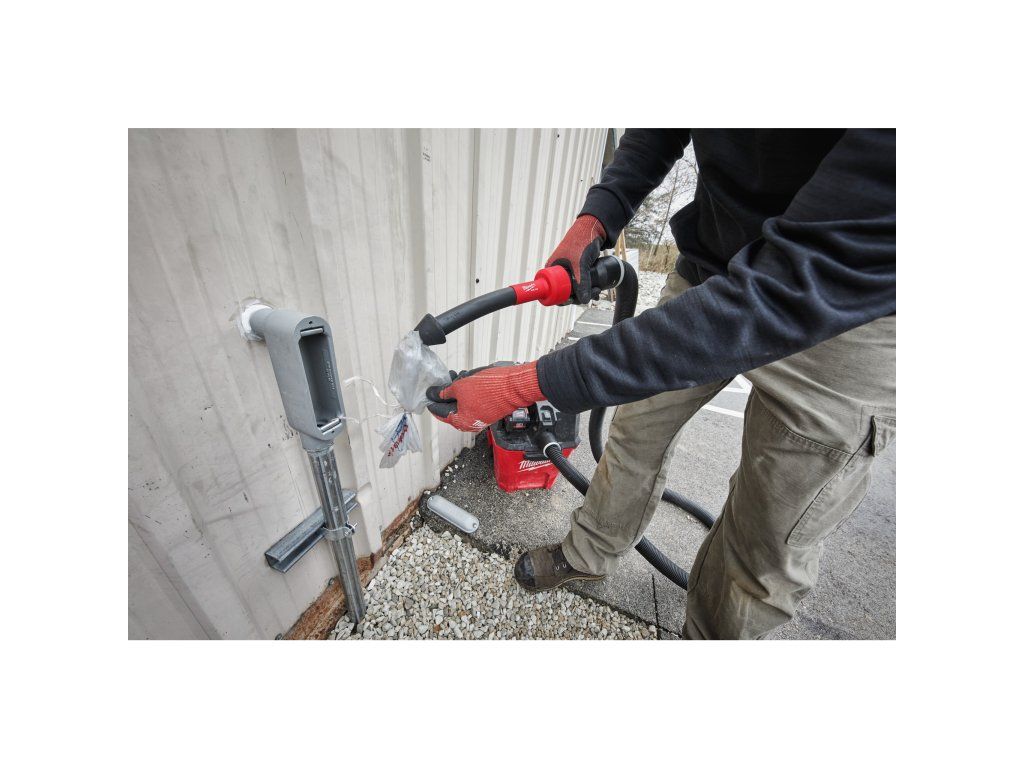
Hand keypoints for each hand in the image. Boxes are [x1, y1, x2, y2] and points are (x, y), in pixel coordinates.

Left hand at [426, 362, 542, 432]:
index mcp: (461, 421)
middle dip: (446, 394)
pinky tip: (468, 380)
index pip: (439, 412)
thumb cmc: (490, 388)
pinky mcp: (489, 410)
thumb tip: (433, 394)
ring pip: (463, 403)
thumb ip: (444, 392)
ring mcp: (480, 417)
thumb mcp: (461, 387)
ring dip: (458, 391)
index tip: (428, 393)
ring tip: (457, 377)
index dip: (432, 400)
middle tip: (443, 381)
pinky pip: (473, 402)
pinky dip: (469, 392)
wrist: (514, 387)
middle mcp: (470, 423)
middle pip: (452, 408)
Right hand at [545, 214, 606, 303]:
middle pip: (564, 292)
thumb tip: (583, 301)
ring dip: (585, 292)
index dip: (560, 298)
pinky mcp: (578, 269)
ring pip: (575, 288)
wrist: (594, 227)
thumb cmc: (582, 241)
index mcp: (552, 269)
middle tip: (589, 296)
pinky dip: (588, 287)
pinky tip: (596, 289)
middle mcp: (558, 271)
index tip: (572, 301)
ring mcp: (569, 270)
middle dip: (577, 296)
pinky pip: (581, 282)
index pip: (551, 290)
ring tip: (596, 291)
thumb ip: (582, 282)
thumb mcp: (581, 264)